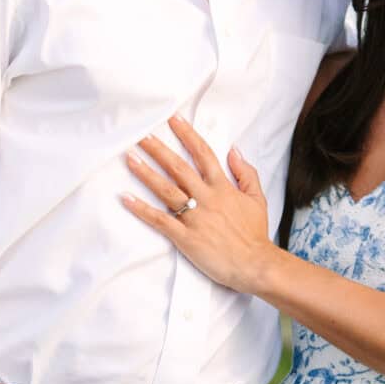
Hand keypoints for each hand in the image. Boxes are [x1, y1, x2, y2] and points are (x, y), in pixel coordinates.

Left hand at [122, 114, 273, 294]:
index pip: (203, 154)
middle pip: (178, 167)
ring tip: (130, 158)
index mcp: (223, 187)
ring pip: (166, 189)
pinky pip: (160, 220)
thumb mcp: (257, 198)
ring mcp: (195, 217)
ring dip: (146, 173)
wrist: (255, 264)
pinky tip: (127, 199)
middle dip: (158, 149)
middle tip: (141, 135)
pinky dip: (142, 210)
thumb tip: (234, 150)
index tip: (173, 119)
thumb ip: (245, 172)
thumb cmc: (255, 234)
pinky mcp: (185, 237)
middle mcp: (207, 198)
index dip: (187, 135)